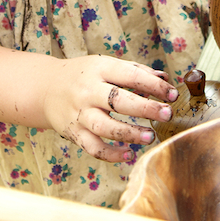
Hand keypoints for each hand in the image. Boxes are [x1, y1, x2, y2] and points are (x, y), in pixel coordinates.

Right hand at [42, 56, 177, 162]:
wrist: (46, 88)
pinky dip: (111, 154)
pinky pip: (92, 147)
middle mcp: (88, 91)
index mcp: (100, 69)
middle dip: (146, 108)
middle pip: (118, 101)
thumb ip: (136, 71)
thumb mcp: (107, 65)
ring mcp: (80, 113)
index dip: (154, 85)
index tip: (173, 94)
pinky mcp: (74, 132)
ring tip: (150, 136)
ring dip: (129, 133)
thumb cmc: (85, 75)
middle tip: (167, 114)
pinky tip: (129, 154)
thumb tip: (165, 78)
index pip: (131, 75)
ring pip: (105, 127)